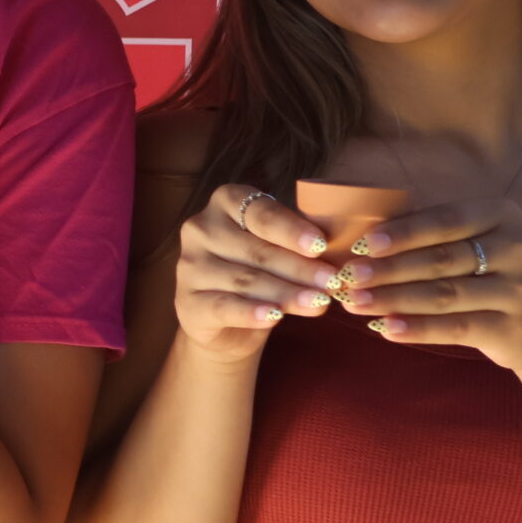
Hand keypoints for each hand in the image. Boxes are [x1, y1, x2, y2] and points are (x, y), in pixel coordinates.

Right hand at [172, 185, 341, 363]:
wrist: (228, 320)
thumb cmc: (261, 270)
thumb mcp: (277, 245)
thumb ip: (296, 241)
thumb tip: (334, 250)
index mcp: (224, 202)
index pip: (260, 213)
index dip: (291, 230)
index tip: (321, 245)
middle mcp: (200, 229)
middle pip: (257, 250)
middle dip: (300, 268)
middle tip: (333, 282)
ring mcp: (190, 267)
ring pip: (245, 281)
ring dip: (286, 293)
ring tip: (319, 303)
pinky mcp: (188, 302)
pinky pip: (224, 307)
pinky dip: (252, 313)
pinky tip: (275, 317)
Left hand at [335, 198, 521, 370]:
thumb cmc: (491, 274)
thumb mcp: (475, 243)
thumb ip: (432, 233)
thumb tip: (362, 231)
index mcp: (504, 215)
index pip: (446, 220)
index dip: (402, 232)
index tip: (362, 243)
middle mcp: (519, 248)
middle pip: (441, 259)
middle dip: (388, 269)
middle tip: (346, 276)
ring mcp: (521, 291)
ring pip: (445, 295)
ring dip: (393, 299)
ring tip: (353, 303)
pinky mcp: (516, 329)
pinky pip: (457, 328)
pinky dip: (417, 329)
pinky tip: (385, 329)